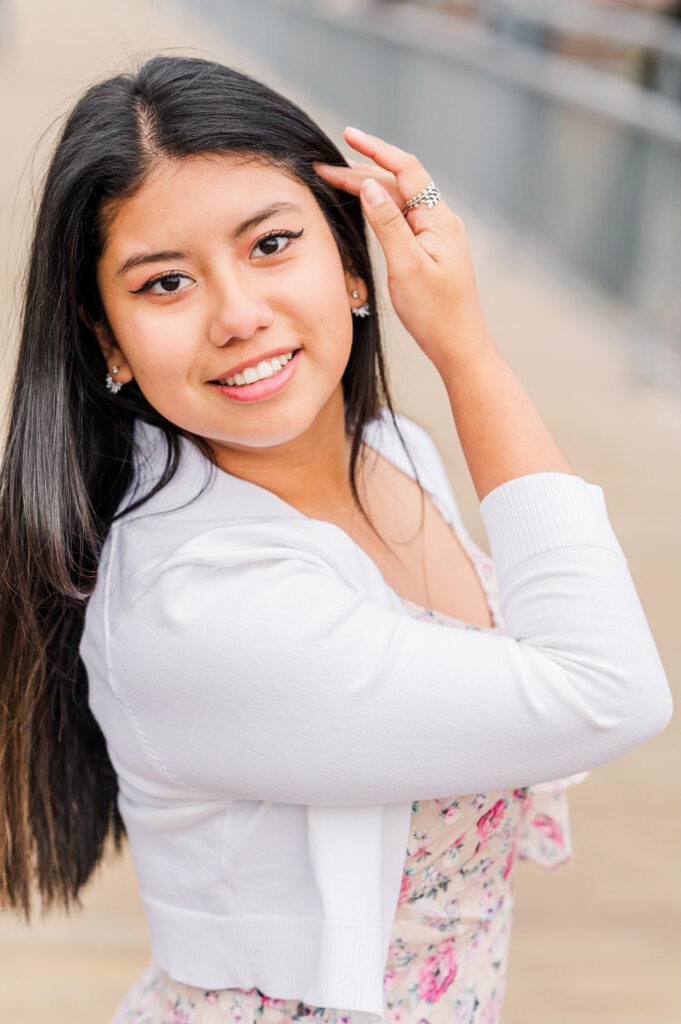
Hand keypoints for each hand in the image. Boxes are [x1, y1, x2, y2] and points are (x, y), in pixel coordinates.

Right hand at [313, 127, 493, 373]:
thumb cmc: (434, 312)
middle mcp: (441, 222)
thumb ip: (387, 222)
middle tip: (323, 169)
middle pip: (399, 184)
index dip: (376, 150)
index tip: (348, 135)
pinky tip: (366, 207)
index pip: (406, 170)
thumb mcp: (406, 266)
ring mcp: (437, 237)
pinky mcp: (431, 252)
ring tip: (337, 180)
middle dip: (362, 172)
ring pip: (399, 201)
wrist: (458, 346)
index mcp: (439, 220)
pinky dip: (379, 209)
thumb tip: (370, 184)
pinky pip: (402, 219)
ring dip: (369, 188)